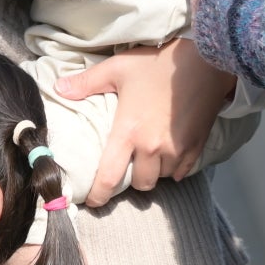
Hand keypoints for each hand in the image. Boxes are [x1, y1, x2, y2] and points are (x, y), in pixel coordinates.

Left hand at [50, 39, 237, 206]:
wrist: (206, 62)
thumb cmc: (158, 64)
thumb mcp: (118, 68)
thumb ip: (86, 82)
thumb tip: (58, 88)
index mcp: (129, 132)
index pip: (109, 177)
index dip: (99, 195)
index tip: (93, 202)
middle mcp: (153, 148)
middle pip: (140, 184)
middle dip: (132, 180)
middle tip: (128, 165)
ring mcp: (177, 150)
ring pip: (162, 178)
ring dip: (154, 171)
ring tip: (149, 155)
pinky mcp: (197, 148)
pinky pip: (182, 172)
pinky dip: (174, 168)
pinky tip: (169, 153)